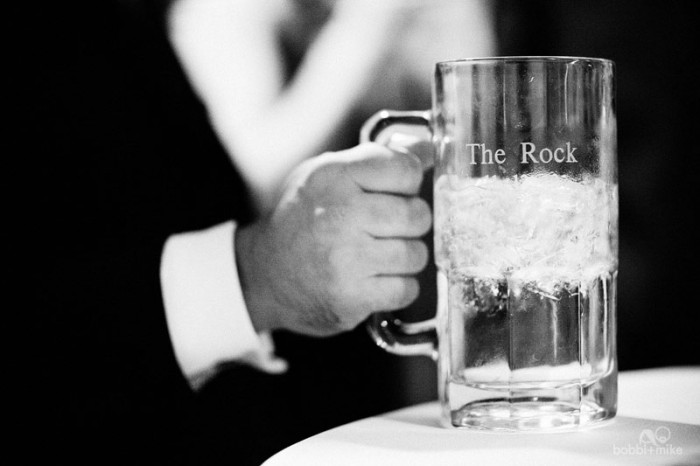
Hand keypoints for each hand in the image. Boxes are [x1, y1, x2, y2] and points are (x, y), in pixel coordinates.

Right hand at [236, 143, 430, 336]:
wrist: (264, 274)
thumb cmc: (303, 220)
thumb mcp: (327, 175)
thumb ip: (376, 160)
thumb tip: (430, 150)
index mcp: (334, 177)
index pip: (405, 169)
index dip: (409, 181)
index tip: (397, 190)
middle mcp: (339, 215)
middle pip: (417, 214)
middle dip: (411, 222)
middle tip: (388, 227)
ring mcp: (346, 259)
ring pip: (416, 254)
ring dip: (405, 257)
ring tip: (380, 254)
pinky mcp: (352, 297)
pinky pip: (406, 289)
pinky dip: (397, 286)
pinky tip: (375, 278)